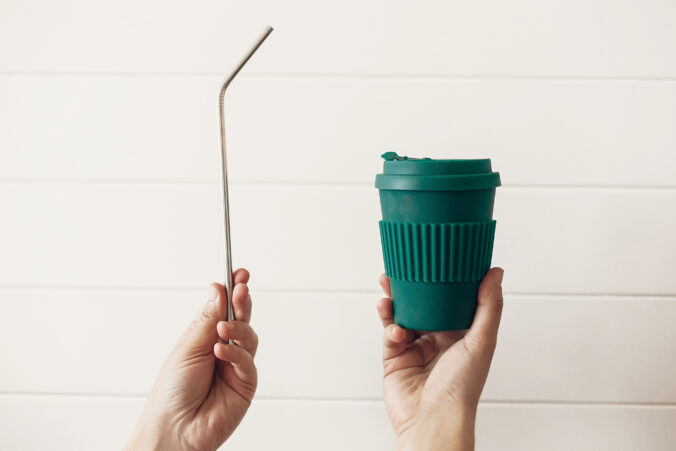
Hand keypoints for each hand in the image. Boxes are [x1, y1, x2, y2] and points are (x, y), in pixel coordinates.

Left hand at [125, 268, 257, 450]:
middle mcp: (222, 350)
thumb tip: (219, 289)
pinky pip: (248, 361)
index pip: (223, 308)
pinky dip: (236, 353)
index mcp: (204, 338)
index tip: (239, 273)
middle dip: (242, 301)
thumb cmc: (171, 394)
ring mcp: (235, 367)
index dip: (233, 290)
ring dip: (239, 326)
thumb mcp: (187, 348)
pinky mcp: (246, 385)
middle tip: (241, 288)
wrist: (174, 431)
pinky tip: (221, 351)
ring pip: (249, 336)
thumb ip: (207, 320)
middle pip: (240, 318)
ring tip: (223, 327)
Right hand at [377, 268, 503, 450]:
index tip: (437, 259)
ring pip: (402, 314)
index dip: (443, 279)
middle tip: (402, 268)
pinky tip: (394, 326)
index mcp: (461, 335)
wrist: (432, 419)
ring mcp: (415, 347)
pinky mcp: (395, 357)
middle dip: (411, 286)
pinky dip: (389, 324)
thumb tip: (496, 273)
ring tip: (387, 285)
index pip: (451, 299)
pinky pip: (389, 332)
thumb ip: (489, 306)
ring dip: (394, 299)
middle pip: (422, 303)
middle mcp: (438, 339)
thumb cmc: (461, 389)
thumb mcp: (481, 341)